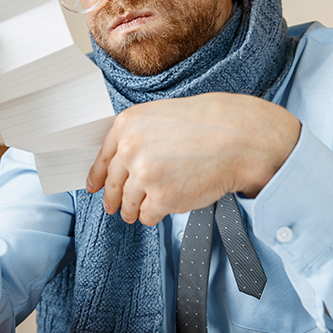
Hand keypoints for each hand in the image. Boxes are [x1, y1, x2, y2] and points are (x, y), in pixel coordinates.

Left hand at [85, 93, 300, 225]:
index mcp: (127, 125)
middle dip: (114, 199)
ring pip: (129, 204)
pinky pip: (148, 215)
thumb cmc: (207, 125)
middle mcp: (130, 149)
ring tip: (141, 211)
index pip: (103, 158)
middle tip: (115, 207)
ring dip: (133, 210)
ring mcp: (144, 175)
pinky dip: (154, 215)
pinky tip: (164, 207)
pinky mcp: (161, 198)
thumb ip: (138, 137)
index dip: (98, 176)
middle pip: (113, 185)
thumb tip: (124, 162)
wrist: (237, 138)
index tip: (95, 186)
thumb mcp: (161, 117)